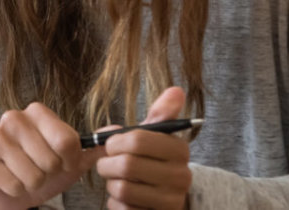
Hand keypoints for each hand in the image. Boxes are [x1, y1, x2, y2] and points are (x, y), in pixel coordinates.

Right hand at [0, 102, 104, 209]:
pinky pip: (14, 185)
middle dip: (49, 175)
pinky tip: (11, 181)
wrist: (8, 186)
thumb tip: (120, 131)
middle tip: (40, 170)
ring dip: (33, 184)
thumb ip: (94, 146)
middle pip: (50, 161)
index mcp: (37, 112)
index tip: (64, 163)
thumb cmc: (42, 168)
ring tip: (26, 177)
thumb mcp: (71, 159)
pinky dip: (17, 191)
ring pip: (32, 176)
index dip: (70, 161)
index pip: (67, 141)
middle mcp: (13, 118)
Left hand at [95, 86, 192, 209]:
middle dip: (107, 164)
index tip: (111, 145)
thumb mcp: (156, 137)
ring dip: (111, 184)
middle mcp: (181, 176)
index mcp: (179, 150)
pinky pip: (122, 207)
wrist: (163, 199)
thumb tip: (176, 90)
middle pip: (126, 165)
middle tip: (107, 165)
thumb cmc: (152, 162)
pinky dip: (115, 202)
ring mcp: (171, 200)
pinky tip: (124, 198)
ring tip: (117, 180)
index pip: (136, 140)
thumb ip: (161, 115)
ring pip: (122, 187)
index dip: (114, 142)